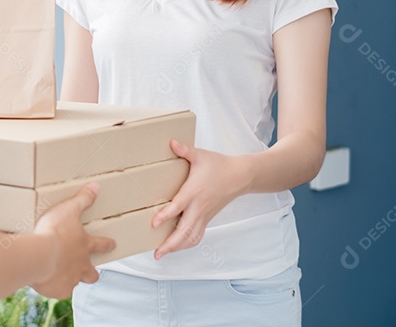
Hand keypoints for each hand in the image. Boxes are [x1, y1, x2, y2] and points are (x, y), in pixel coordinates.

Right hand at [29, 183, 115, 298]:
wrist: (39, 255)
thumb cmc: (53, 231)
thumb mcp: (68, 209)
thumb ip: (82, 199)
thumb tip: (96, 187)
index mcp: (84, 246)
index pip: (101, 245)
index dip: (107, 244)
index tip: (112, 244)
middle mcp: (81, 266)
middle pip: (92, 274)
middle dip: (92, 273)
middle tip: (90, 272)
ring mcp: (70, 279)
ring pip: (74, 282)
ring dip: (69, 278)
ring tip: (57, 274)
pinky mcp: (57, 290)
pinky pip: (58, 290)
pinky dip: (53, 286)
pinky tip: (44, 280)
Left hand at [151, 140, 249, 259]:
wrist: (240, 176)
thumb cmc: (219, 165)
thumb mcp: (200, 155)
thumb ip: (184, 150)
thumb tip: (171, 142)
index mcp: (195, 191)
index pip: (179, 206)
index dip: (166, 215)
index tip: (154, 223)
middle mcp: (199, 206)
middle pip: (185, 230)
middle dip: (171, 244)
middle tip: (157, 253)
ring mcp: (204, 215)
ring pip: (192, 237)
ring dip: (178, 247)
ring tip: (162, 253)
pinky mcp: (208, 218)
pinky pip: (198, 235)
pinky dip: (187, 243)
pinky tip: (177, 247)